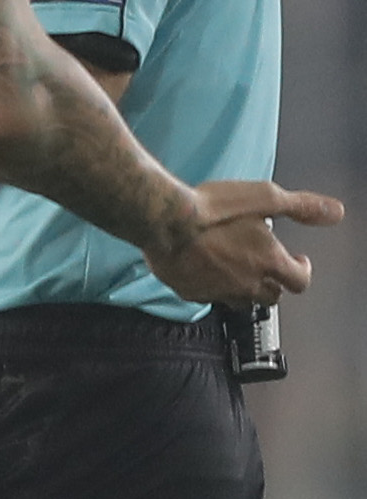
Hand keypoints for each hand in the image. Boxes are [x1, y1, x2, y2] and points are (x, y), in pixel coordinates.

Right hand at [147, 181, 344, 306]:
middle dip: (274, 284)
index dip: (302, 272)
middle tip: (267, 269)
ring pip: (242, 301)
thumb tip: (334, 212)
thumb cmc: (210, 209)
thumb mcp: (263, 197)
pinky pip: (209, 297)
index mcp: (268, 262)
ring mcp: (218, 291)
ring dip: (246, 290)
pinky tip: (206, 271)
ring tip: (239, 273)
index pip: (299, 282)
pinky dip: (213, 287)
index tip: (297, 263)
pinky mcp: (191, 292)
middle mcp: (247, 282)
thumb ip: (300, 206)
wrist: (163, 220)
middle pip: (272, 297)